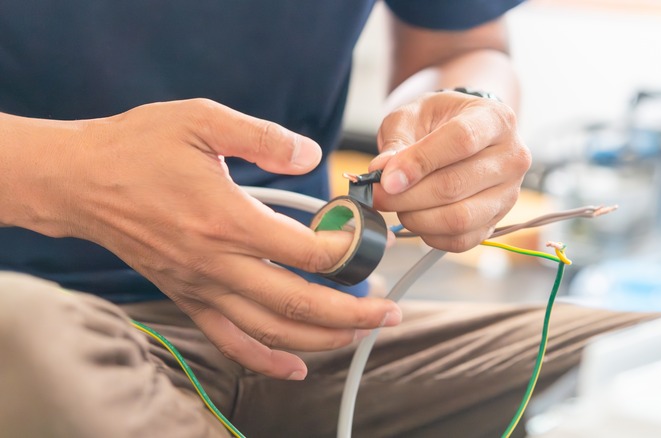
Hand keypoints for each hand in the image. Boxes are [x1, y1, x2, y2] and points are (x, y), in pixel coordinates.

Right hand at [39, 99, 401, 378]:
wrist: (78, 180)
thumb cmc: (138, 147)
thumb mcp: (202, 120)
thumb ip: (263, 138)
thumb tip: (311, 155)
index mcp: (229, 219)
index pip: (308, 252)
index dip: (349, 250)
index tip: (368, 240)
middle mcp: (218, 263)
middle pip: (300, 302)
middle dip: (354, 312)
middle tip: (390, 310)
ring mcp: (201, 287)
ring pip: (273, 329)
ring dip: (322, 337)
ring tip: (360, 333)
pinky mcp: (187, 296)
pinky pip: (230, 340)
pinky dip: (266, 360)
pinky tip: (296, 368)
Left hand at [369, 91, 530, 251]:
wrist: (465, 133)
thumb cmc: (440, 121)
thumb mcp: (414, 114)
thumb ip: (397, 141)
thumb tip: (382, 173)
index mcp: (495, 119)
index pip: (461, 141)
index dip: (420, 162)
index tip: (387, 178)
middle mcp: (511, 158)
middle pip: (456, 185)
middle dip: (408, 196)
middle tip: (378, 195)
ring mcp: (508, 194)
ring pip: (459, 218)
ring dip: (416, 218)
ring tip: (397, 205)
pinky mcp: (496, 221)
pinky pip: (461, 240)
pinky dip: (429, 234)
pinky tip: (416, 217)